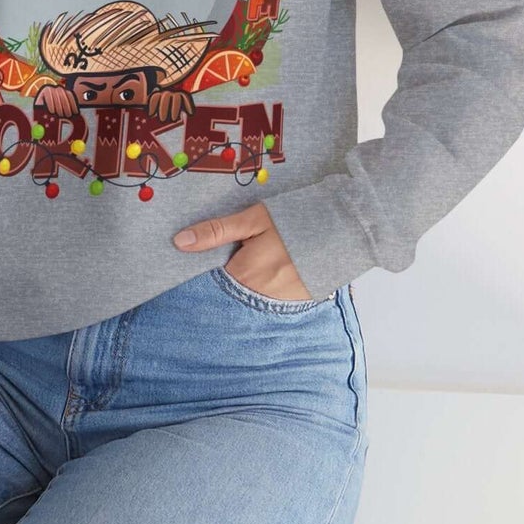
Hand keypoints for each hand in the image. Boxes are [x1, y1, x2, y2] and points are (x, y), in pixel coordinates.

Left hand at [173, 202, 312, 300]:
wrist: (344, 230)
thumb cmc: (294, 220)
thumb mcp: (253, 220)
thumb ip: (216, 232)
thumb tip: (178, 242)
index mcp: (244, 274)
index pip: (212, 280)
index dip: (210, 267)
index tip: (213, 257)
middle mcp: (259, 295)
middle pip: (232, 290)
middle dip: (231, 276)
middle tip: (246, 254)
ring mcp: (280, 303)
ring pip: (252, 296)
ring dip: (251, 283)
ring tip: (266, 261)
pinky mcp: (298, 303)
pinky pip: (273, 300)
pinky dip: (270, 289)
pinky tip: (279, 271)